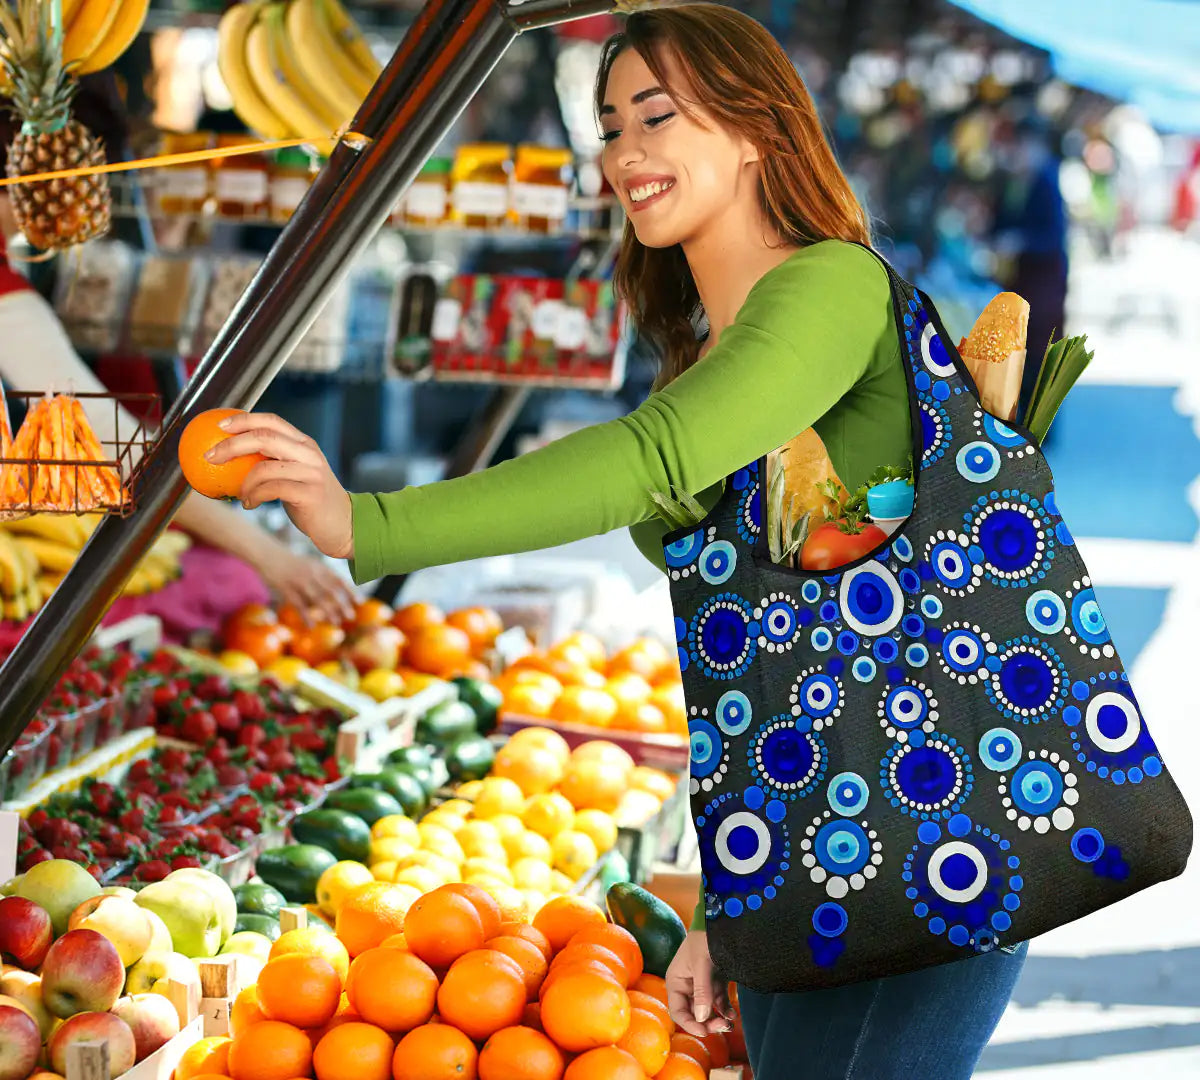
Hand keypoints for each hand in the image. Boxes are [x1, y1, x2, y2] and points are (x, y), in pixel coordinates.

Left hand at [207, 412, 353, 560]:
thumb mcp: (296, 473)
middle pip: (264, 437)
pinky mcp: (310, 494)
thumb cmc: (311, 500)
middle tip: (211, 456)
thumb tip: (232, 455)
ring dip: (243, 482)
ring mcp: (311, 473)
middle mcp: (309, 454)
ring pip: (264, 467)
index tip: (219, 426)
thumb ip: (273, 460)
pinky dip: (254, 496)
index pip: (272, 421)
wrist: (343, 524)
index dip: (244, 419)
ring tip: (239, 494)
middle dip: (232, 445)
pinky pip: (271, 490)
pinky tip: (249, 504)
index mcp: (304, 443)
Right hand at [254, 543, 357, 625]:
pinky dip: (305, 616)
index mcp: (319, 567)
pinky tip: (311, 626)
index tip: (360, 602)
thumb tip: (339, 590)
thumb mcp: (311, 564)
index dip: (350, 591)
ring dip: (328, 612)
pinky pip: (298, 604)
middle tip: (351, 616)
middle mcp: (312, 574)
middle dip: (342, 604)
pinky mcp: (285, 589)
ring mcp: (299, 581)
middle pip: (330, 591)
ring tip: (336, 623)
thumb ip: (324, 575)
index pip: (339, 580)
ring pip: (316, 599)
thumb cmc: (292, 563)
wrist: (269, 555)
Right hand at [665, 930, 733, 1037]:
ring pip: (707, 1011)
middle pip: (694, 1014)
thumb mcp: (702, 963)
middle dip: (707, 1022)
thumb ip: (702, 991)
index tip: (704, 1031)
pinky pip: (719, 1003)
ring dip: (717, 1019)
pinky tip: (732, 1014)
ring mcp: (702, 985)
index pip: (678, 1011)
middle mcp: (687, 986)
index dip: (689, 1024)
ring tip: (729, 1023)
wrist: (721, 919)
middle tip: (722, 1026)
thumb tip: (701, 1018)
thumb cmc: (705, 937)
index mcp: (676, 981)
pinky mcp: (716, 983)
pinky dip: (725, 1010)